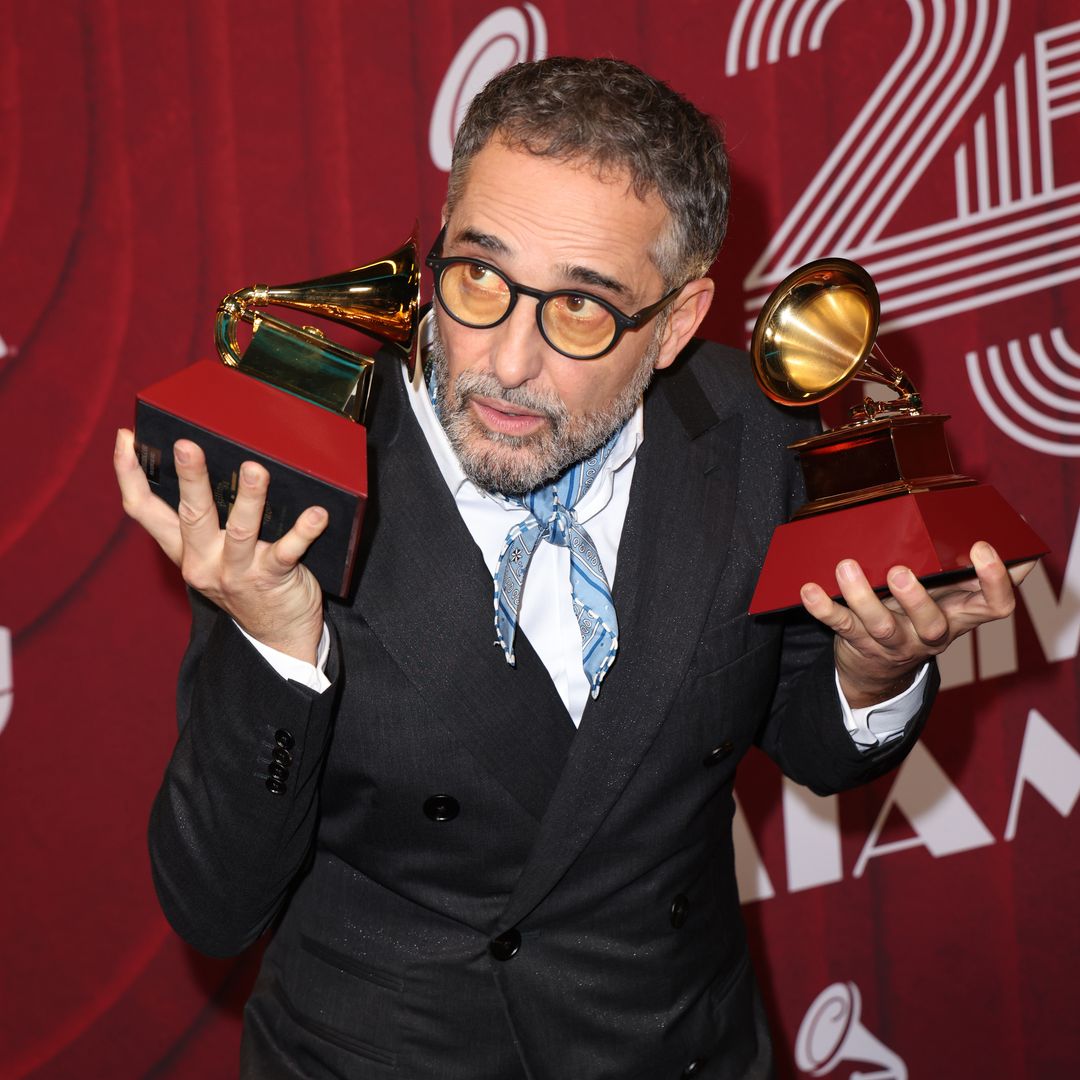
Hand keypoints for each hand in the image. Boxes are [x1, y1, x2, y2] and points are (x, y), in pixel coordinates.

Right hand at [114, 429, 327, 662]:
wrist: (277, 635)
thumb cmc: (248, 582)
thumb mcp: (214, 555)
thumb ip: (209, 519)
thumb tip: (222, 462)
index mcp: (184, 550)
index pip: (145, 511)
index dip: (130, 475)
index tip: (125, 439)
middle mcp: (204, 561)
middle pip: (192, 515)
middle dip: (190, 479)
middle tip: (186, 445)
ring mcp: (238, 572)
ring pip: (241, 531)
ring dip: (249, 499)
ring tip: (255, 471)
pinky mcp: (272, 578)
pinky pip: (287, 552)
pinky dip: (303, 531)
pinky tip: (317, 514)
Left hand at [799, 542, 1035, 708]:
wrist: (878, 667)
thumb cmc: (920, 611)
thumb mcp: (952, 594)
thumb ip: (971, 566)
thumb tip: (1014, 521)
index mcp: (960, 614)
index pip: (994, 606)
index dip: (994, 580)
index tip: (981, 547)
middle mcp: (930, 633)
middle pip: (931, 625)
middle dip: (916, 599)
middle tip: (900, 571)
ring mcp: (892, 642)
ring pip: (879, 626)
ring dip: (862, 597)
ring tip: (847, 567)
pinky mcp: (856, 642)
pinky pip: (838, 626)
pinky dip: (822, 608)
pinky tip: (808, 589)